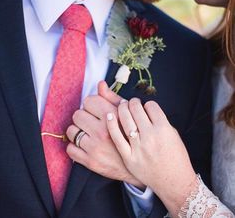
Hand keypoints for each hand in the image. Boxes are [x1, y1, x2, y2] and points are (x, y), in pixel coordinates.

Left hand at [66, 81, 143, 188]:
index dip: (92, 105)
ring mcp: (95, 148)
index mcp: (112, 117)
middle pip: (77, 114)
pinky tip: (85, 145)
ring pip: (71, 131)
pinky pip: (70, 149)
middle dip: (83, 117)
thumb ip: (111, 97)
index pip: (88, 101)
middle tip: (92, 122)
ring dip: (78, 131)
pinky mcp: (90, 162)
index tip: (96, 110)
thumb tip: (100, 84)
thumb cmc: (132, 134)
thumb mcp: (126, 113)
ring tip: (88, 133)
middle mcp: (102, 131)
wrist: (137, 164)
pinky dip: (75, 146)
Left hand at [106, 98, 196, 215]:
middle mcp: (150, 136)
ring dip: (122, 108)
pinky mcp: (129, 157)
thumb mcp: (173, 134)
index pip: (151, 106)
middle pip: (136, 109)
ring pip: (125, 118)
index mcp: (164, 129)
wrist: (173, 182)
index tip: (146, 107)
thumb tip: (144, 108)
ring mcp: (138, 147)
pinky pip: (116, 136)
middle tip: (132, 103)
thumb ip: (160, 120)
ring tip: (123, 106)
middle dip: (133, 102)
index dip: (147, 104)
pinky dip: (111, 124)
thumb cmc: (175, 157)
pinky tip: (109, 115)